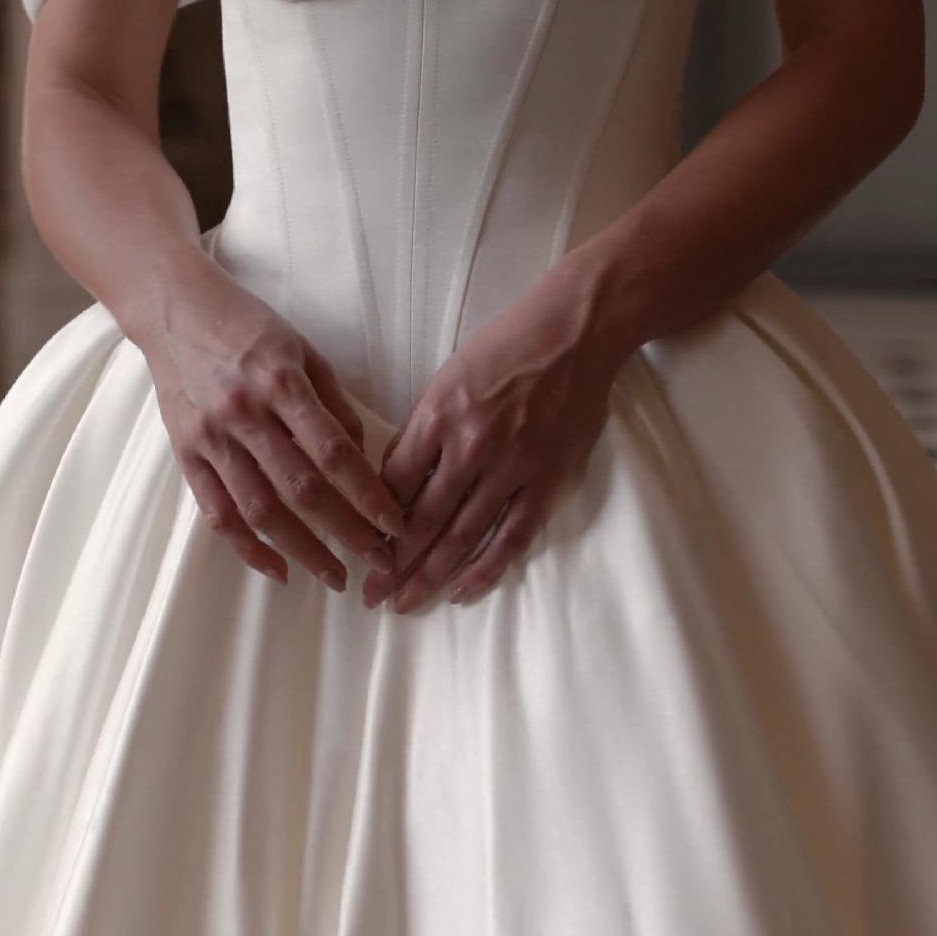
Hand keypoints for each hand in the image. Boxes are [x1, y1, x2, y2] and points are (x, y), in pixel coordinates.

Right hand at [144, 263, 405, 591]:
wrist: (175, 309)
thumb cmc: (248, 325)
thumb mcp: (302, 348)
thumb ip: (333, 402)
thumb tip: (361, 457)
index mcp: (281, 382)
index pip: (334, 452)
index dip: (368, 494)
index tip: (396, 524)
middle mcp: (245, 414)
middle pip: (302, 489)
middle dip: (346, 533)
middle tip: (379, 563)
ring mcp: (212, 437)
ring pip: (260, 510)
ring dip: (302, 551)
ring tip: (335, 576)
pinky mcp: (186, 454)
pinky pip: (217, 512)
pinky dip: (247, 548)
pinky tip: (277, 568)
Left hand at [362, 267, 620, 613]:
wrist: (576, 331)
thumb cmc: (508, 345)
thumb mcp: (449, 375)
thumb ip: (425, 428)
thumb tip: (397, 479)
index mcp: (439, 414)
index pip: (395, 481)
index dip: (373, 520)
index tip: (360, 546)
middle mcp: (470, 445)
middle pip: (421, 519)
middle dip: (392, 563)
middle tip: (371, 596)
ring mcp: (511, 467)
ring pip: (462, 536)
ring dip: (429, 576)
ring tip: (405, 604)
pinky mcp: (547, 481)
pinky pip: (511, 537)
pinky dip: (485, 570)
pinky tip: (462, 592)